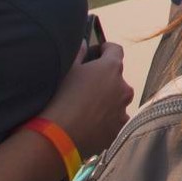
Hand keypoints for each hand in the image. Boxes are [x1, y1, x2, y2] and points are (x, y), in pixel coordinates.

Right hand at [41, 40, 134, 156]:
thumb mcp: (66, 70)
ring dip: (108, 102)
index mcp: (111, 68)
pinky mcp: (119, 130)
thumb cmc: (60, 98)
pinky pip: (116, 121)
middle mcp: (123, 87)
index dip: (106, 49)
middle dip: (105, 80)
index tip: (98, 53)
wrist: (58, 137)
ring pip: (118, 101)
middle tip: (87, 87)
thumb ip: (78, 53)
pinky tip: (92, 125)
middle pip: (117, 78)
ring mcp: (123, 110)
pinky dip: (108, 121)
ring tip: (88, 110)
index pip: (116, 50)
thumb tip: (83, 43)